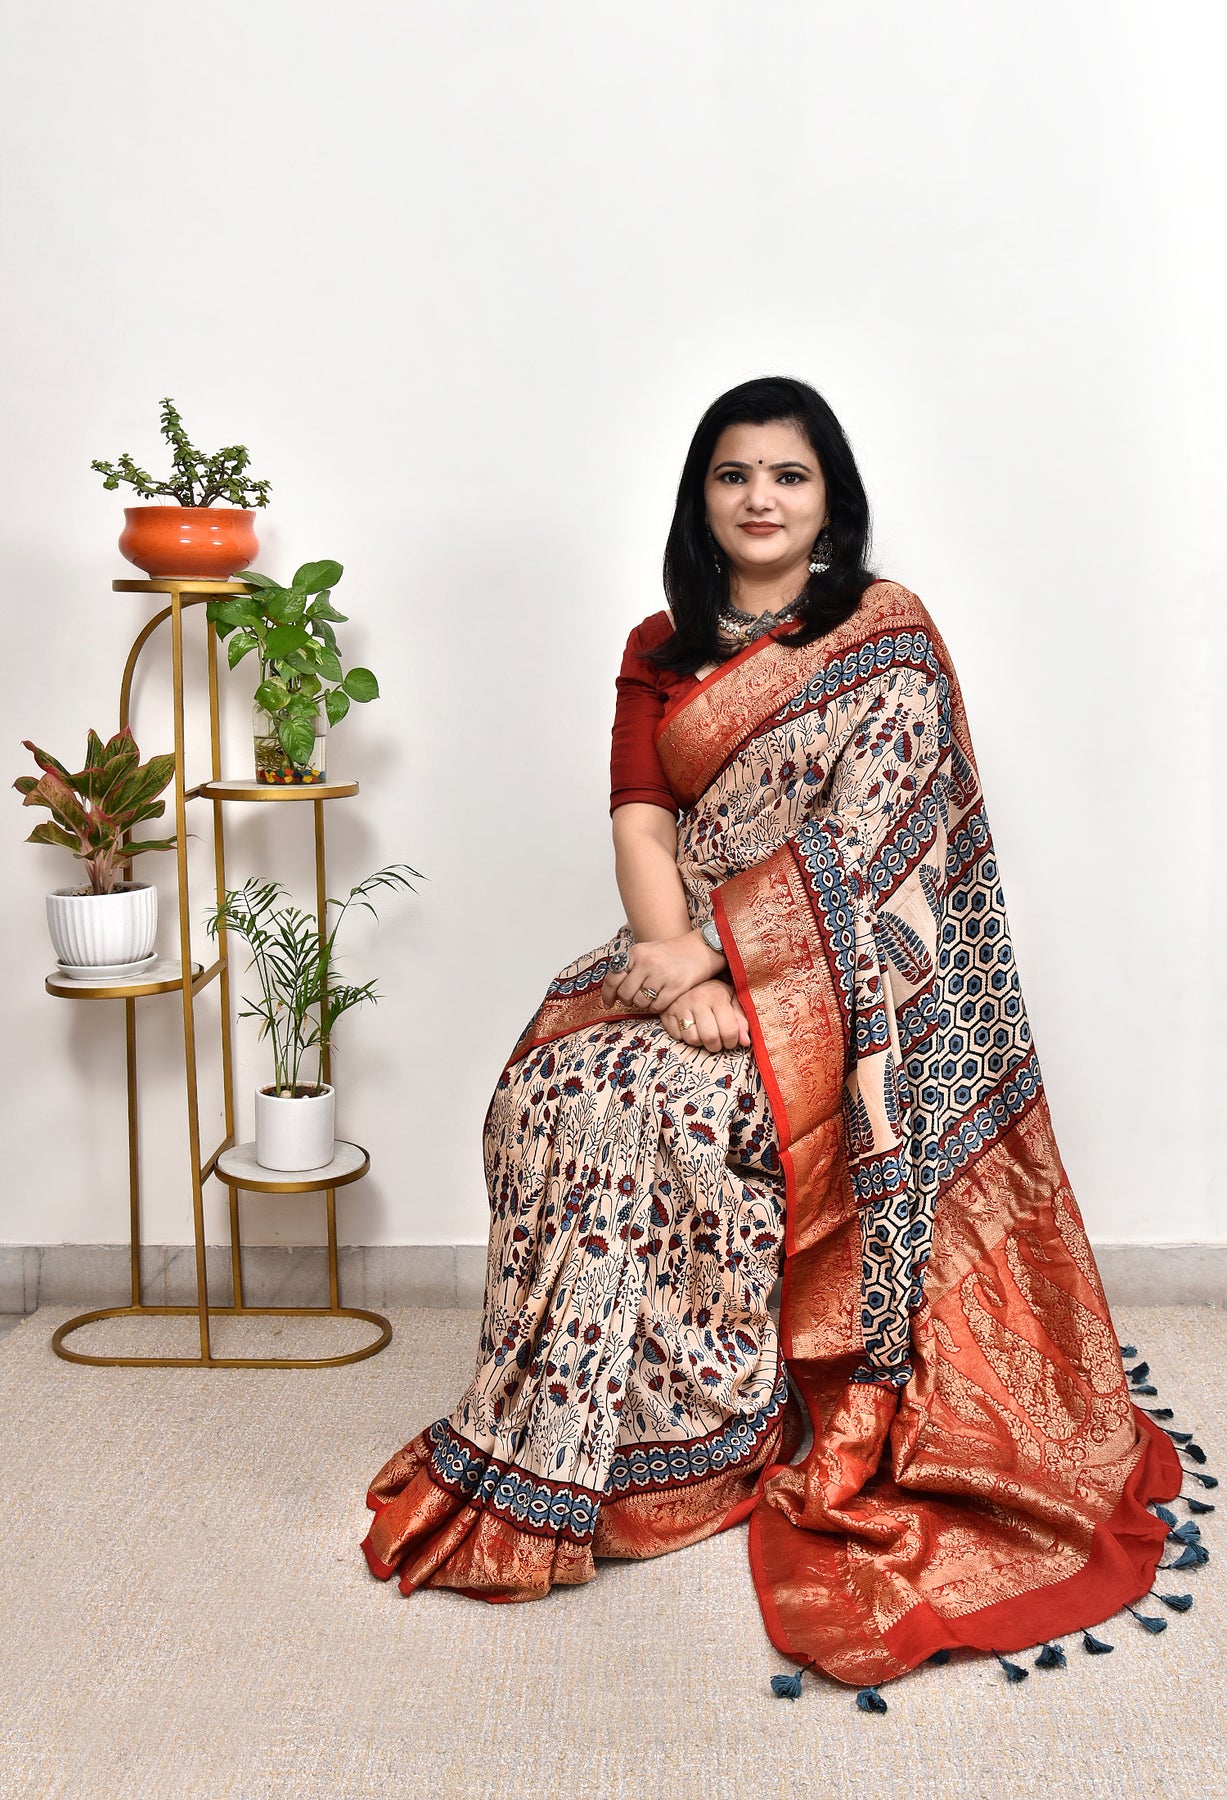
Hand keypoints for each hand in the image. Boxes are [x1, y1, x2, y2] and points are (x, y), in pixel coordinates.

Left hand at [600, 929, 724, 1014]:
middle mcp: (647, 962)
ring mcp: (661, 974)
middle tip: (634, 999)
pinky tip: (661, 1000)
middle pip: (625, 993)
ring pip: (640, 1002)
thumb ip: (630, 967)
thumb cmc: (673, 953)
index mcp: (636, 952)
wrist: (702, 948)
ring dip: (643, 1005)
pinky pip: (656, 1006)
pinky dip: (656, 1007)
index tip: (608, 1003)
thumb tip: (613, 991)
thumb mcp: (647, 952)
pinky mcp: (675, 986)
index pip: (613, 977)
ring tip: (651, 997)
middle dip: (627, 1000)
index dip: (608, 994)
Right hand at [661, 979, 750, 1051]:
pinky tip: (689, 1027)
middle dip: (716, 1045)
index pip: (729, 1031)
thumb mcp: (730, 1000)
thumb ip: (741, 1020)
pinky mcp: (666, 1014)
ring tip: (702, 1033)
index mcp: (717, 996)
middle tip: (717, 1040)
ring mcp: (680, 1007)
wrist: (685, 978)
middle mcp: (697, 1000)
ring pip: (692, 1039)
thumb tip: (746, 1042)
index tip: (730, 1041)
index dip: (732, 1042)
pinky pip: (677, 1037)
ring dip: (700, 1041)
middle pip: (710, 1038)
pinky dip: (684, 1037)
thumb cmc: (712, 992)